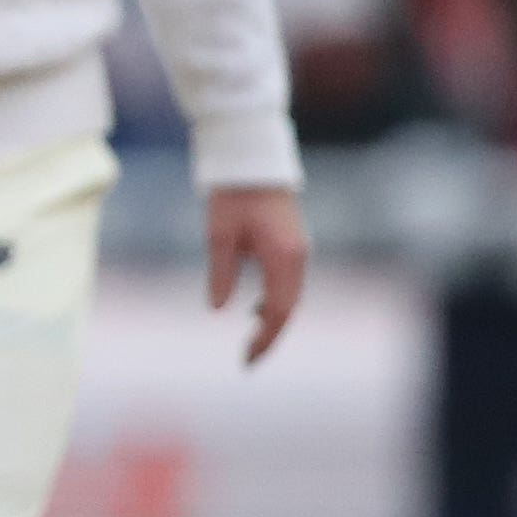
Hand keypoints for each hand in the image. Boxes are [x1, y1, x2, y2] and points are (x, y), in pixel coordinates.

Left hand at [206, 186, 308, 364]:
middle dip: (271, 335)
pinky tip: (254, 308)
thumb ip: (222, 272)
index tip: (248, 359)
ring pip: (291, 296)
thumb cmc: (232, 193)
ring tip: (250, 339)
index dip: (265, 338)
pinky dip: (275, 300)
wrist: (251, 158)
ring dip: (273, 318)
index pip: (279, 311)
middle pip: (290, 308)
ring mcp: (298, 250)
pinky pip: (288, 282)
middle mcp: (298, 258)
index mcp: (284, 257)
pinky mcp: (291, 244)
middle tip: (249, 358)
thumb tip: (220, 309)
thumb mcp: (219, 234)